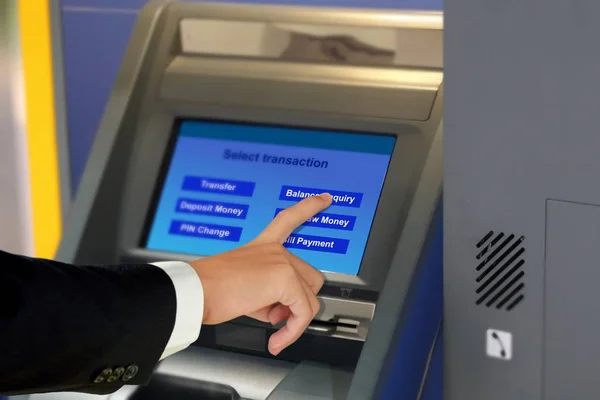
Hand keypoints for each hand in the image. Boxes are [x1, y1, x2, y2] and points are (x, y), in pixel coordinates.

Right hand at [189, 193, 331, 354]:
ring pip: (310, 298)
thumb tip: (281, 313)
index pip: (289, 219)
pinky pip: (302, 313)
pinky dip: (292, 331)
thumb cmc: (209, 288)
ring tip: (274, 331)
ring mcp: (283, 262)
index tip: (324, 198)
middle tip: (276, 315)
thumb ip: (268, 295)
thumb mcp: (244, 287)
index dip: (309, 206)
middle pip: (310, 277)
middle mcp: (276, 250)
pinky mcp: (286, 279)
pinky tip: (277, 339)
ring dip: (294, 320)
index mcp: (263, 245)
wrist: (196, 291)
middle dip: (298, 301)